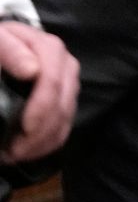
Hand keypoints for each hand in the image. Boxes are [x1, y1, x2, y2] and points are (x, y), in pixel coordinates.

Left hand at [0, 21, 79, 163]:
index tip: (25, 127)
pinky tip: (29, 152)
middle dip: (41, 130)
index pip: (53, 79)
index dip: (42, 105)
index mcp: (48, 47)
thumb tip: (31, 71)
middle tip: (15, 151)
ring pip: (66, 116)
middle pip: (63, 102)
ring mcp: (67, 82)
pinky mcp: (65, 98)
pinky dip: (49, 142)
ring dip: (43, 141)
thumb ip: (9, 52)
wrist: (1, 52)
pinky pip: (66, 124)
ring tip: (16, 154)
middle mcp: (65, 64)